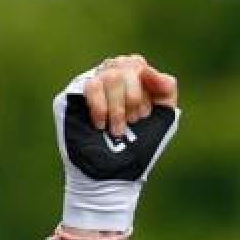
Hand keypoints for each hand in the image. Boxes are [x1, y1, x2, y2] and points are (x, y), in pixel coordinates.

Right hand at [52, 56, 181, 233]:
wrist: (113, 174)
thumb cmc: (139, 150)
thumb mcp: (163, 119)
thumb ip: (165, 91)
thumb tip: (151, 70)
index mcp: (131, 81)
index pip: (138, 65)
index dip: (144, 87)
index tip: (145, 114)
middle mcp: (110, 79)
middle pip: (125, 66)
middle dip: (134, 98)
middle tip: (133, 124)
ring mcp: (91, 86)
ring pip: (110, 75)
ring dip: (119, 108)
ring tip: (117, 131)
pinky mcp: (73, 96)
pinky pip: (91, 86)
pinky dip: (101, 107)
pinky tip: (100, 125)